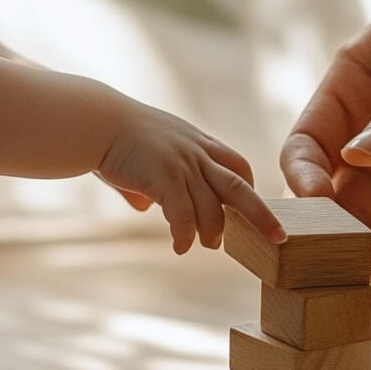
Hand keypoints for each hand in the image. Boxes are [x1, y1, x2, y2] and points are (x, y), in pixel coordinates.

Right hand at [99, 102, 284, 253]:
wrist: (93, 122)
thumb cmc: (113, 138)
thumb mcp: (145, 155)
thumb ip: (152, 182)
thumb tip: (146, 206)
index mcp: (197, 142)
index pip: (237, 165)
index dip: (246, 188)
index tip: (248, 208)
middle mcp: (196, 153)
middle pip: (240, 187)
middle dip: (262, 214)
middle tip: (278, 237)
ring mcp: (182, 165)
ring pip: (212, 208)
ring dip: (214, 231)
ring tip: (210, 246)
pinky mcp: (164, 178)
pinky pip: (183, 216)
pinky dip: (184, 236)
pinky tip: (179, 247)